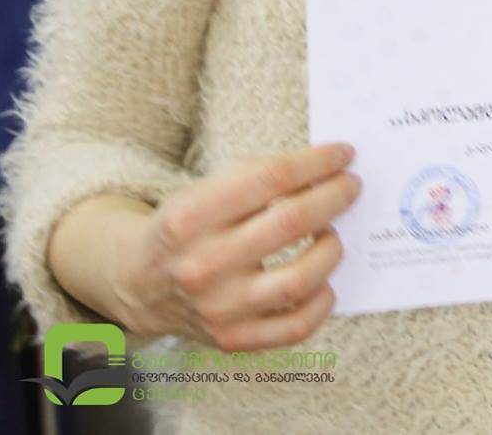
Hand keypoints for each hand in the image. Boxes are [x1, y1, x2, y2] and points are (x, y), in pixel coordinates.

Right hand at [108, 143, 360, 349]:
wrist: (139, 283)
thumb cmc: (188, 228)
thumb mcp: (204, 190)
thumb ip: (257, 176)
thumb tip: (327, 167)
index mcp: (190, 218)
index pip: (270, 179)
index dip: (316, 162)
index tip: (344, 154)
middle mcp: (201, 265)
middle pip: (291, 223)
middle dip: (334, 197)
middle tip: (351, 187)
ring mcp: (217, 307)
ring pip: (300, 279)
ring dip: (331, 249)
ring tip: (332, 234)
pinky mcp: (232, 338)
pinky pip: (296, 326)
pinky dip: (323, 302)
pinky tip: (325, 281)